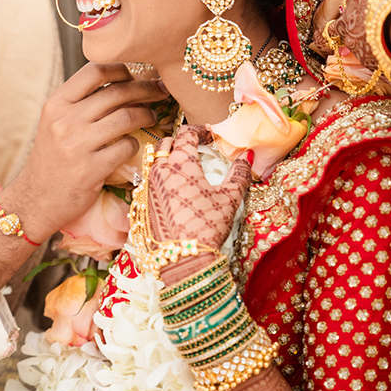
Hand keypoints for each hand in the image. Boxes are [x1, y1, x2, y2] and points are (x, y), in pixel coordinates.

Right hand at [7, 63, 167, 238]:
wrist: (36, 199)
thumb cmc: (52, 158)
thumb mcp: (56, 123)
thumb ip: (81, 103)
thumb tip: (123, 81)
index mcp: (56, 104)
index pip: (94, 71)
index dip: (121, 69)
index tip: (136, 74)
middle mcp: (64, 121)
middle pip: (117, 92)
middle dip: (146, 88)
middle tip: (160, 90)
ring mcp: (77, 145)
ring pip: (126, 117)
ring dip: (146, 114)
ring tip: (152, 115)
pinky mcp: (91, 169)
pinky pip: (127, 147)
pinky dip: (135, 143)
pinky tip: (132, 145)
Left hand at [147, 125, 254, 284]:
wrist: (182, 259)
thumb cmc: (207, 226)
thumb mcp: (230, 198)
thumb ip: (240, 174)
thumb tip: (246, 158)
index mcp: (180, 162)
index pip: (186, 133)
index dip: (199, 130)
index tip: (209, 134)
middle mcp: (159, 170)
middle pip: (166, 143)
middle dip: (181, 141)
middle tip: (197, 148)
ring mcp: (148, 187)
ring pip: (155, 161)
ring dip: (169, 158)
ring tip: (185, 168)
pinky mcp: (143, 203)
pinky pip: (150, 180)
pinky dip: (161, 177)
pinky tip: (174, 189)